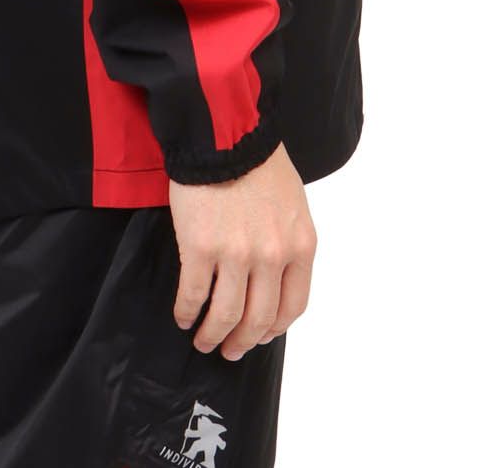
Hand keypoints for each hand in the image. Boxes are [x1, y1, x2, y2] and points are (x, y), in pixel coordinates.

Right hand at [169, 139, 316, 361]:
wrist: (223, 132)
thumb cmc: (256, 159)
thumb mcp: (291, 202)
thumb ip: (286, 240)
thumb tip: (273, 276)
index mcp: (299, 245)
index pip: (292, 306)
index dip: (274, 328)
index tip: (261, 334)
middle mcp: (272, 256)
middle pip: (259, 319)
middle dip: (242, 342)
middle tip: (229, 349)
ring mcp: (236, 254)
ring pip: (226, 315)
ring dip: (212, 335)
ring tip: (202, 340)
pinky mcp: (199, 247)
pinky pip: (192, 294)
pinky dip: (186, 312)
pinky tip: (182, 315)